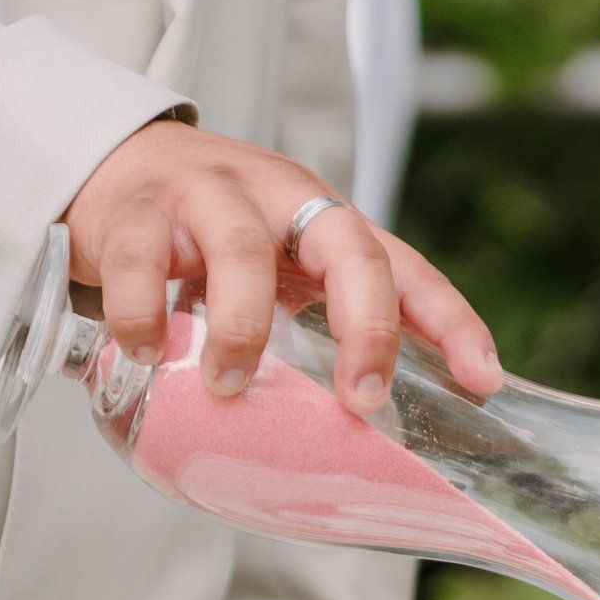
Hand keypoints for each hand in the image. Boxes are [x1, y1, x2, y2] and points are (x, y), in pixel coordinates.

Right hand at [63, 118, 502, 412]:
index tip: (483, 379)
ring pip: (241, 250)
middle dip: (367, 326)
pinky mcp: (137, 212)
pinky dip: (145, 314)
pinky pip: (143, 263)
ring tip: (230, 386)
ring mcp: (209, 198)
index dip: (452, 321)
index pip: (407, 267)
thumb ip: (316, 331)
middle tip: (361, 398)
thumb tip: (356, 434)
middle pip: (347, 248)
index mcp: (328, 222)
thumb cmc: (214, 235)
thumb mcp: (282, 269)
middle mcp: (282, 199)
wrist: (116, 165)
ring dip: (244, 327)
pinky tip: (148, 352)